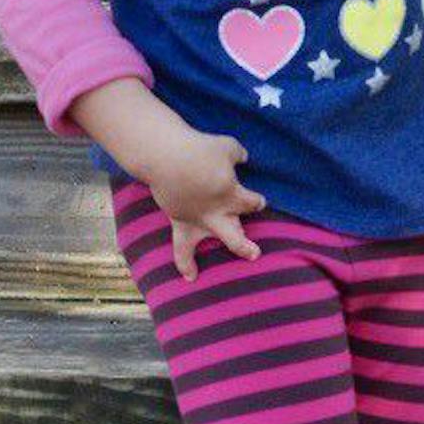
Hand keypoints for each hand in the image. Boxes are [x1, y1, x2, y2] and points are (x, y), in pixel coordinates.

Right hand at [135, 123, 266, 280]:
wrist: (165, 157)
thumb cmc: (198, 149)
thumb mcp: (226, 146)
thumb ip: (237, 155)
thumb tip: (244, 158)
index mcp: (231, 195)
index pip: (252, 203)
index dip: (257, 202)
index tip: (259, 202)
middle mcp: (217, 211)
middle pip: (237, 234)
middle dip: (246, 246)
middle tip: (255, 254)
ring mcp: (197, 218)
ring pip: (216, 240)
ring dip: (227, 252)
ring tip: (225, 269)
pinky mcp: (179, 220)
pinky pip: (180, 247)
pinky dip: (185, 262)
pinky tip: (190, 277)